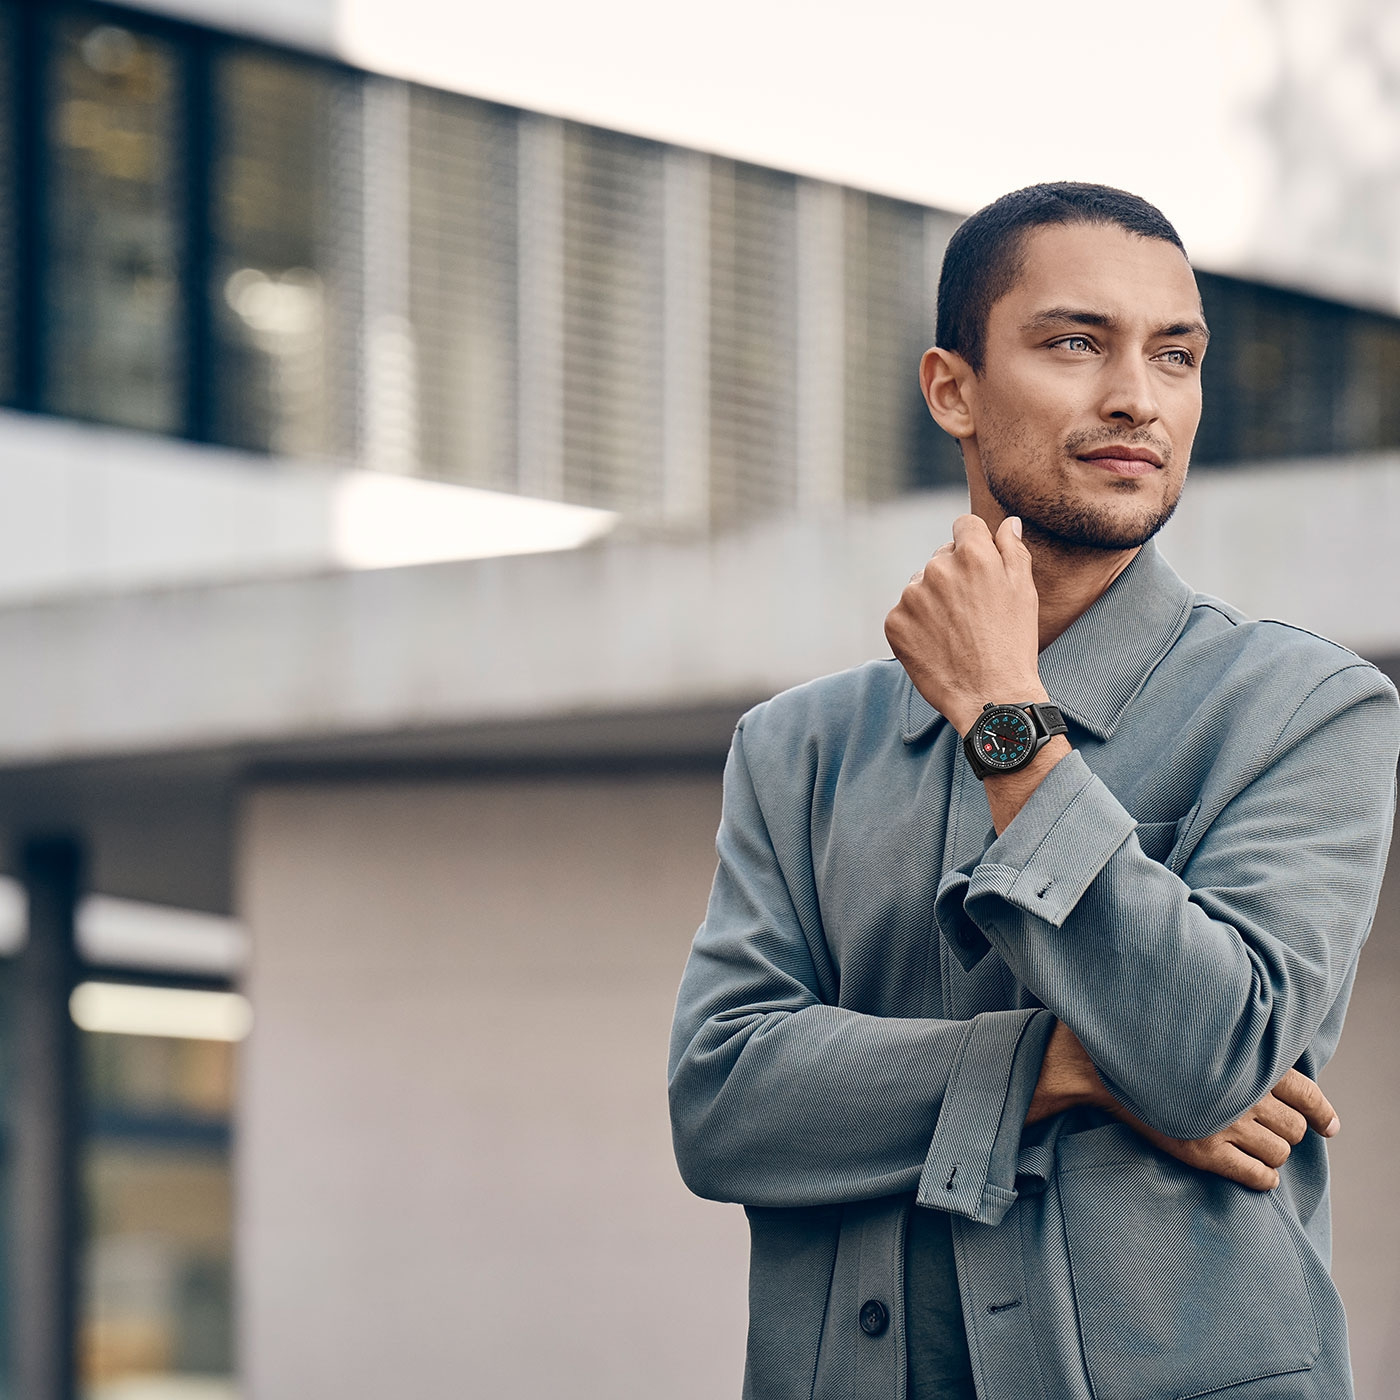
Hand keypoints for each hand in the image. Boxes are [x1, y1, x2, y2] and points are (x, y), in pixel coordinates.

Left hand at [884, 514, 1041, 735]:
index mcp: (972, 555)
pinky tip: (938, 645)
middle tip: (972, 612)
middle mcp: (937, 569)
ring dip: (933, 600)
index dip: (974, 545)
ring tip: (956, 632)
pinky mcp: (895, 622)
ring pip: (921, 585)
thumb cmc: (1013, 644)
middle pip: (942, 557)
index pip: (965, 526)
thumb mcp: (1024, 592)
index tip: (979, 570)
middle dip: (954, 576)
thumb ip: (1013, 550)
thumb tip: (1007, 523)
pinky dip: (917, 625)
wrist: (990, 696)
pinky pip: (905, 613)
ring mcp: (912, 596)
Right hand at [1026, 1024, 1338, 1190]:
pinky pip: (1258, 1178)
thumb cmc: (1143, 1041)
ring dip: (1271, 1153)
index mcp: (1244, 1058)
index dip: (1322, 1112)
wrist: (1096, 1062)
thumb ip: (1230, 1045)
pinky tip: (1251, 1171)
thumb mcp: (1193, 1032)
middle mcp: (1241, 1092)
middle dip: (1286, 1131)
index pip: (1305, 1091)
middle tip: (1266, 1128)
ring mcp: (1224, 1123)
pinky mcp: (1204, 1151)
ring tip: (1252, 1146)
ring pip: (1279, 1154)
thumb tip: (1259, 1060)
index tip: (1329, 1126)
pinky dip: (1262, 1178)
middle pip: (1294, 1128)